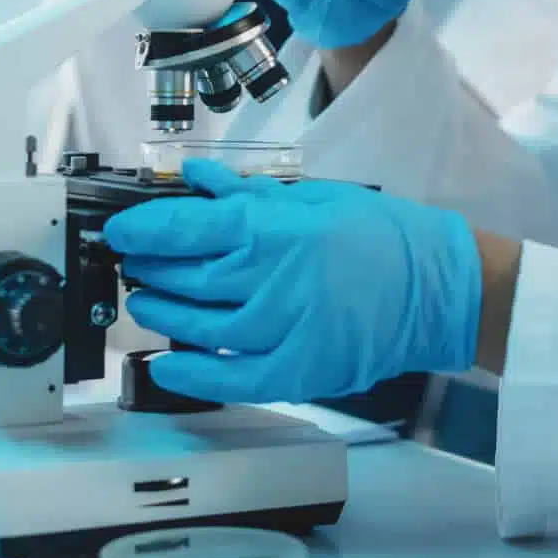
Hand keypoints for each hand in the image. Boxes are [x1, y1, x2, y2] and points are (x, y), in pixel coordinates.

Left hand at [103, 159, 480, 403]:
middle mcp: (272, 279)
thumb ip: (250, 193)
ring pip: (196, 325)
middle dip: (147, 267)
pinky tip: (168, 364)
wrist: (438, 287)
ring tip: (147, 299)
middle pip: (184, 275)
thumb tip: (197, 180)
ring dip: (162, 312)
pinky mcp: (297, 369)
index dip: (142, 230)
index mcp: (277, 228)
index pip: (187, 227)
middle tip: (131, 261)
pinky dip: (191, 374)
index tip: (118, 231)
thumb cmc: (382, 237)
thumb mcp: (315, 197)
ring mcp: (283, 329)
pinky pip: (229, 377)